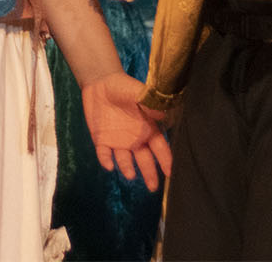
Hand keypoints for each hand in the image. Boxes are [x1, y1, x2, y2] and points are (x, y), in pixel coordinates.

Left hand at [81, 71, 171, 189]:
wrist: (100, 83)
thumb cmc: (124, 87)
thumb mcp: (138, 93)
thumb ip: (149, 104)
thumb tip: (162, 114)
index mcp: (148, 129)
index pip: (160, 147)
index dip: (165, 160)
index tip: (170, 172)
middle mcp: (135, 139)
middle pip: (144, 160)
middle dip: (149, 174)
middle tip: (153, 187)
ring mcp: (118, 141)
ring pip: (125, 160)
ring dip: (127, 168)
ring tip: (130, 175)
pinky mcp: (102, 140)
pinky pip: (104, 153)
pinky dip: (106, 159)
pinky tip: (109, 165)